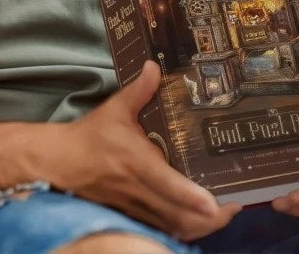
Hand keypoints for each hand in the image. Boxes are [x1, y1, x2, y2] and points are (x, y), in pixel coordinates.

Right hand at [54, 61, 240, 240]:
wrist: (62, 163)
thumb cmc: (92, 136)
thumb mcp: (115, 109)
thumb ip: (139, 90)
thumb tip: (154, 66)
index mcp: (136, 161)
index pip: (166, 182)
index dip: (190, 196)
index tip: (214, 203)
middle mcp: (138, 189)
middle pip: (178, 216)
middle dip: (210, 218)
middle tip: (235, 206)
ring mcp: (136, 207)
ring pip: (174, 228)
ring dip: (201, 227)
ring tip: (224, 215)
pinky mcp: (132, 217)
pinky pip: (163, 232)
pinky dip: (183, 231)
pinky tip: (199, 222)